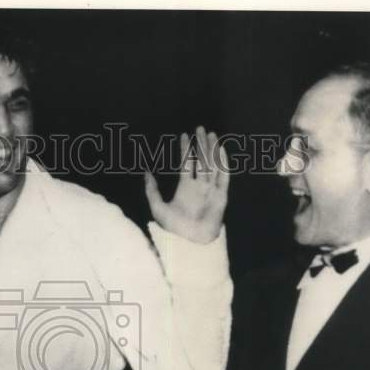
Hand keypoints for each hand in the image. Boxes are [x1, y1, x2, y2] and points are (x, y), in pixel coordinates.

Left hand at [144, 126, 229, 243]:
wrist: (190, 241)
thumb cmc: (174, 227)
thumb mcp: (158, 206)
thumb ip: (151, 190)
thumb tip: (145, 172)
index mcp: (185, 188)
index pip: (187, 164)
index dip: (186, 150)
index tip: (184, 135)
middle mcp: (199, 187)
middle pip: (201, 160)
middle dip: (201, 144)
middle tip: (200, 128)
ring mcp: (210, 190)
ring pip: (212, 165)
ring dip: (212, 150)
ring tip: (211, 134)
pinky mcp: (221, 196)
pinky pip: (223, 177)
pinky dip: (223, 163)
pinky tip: (221, 150)